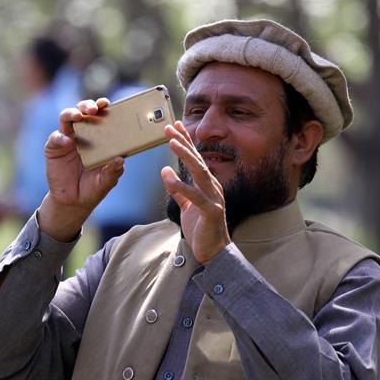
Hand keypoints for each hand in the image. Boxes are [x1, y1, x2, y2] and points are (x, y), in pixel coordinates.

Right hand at [39, 98, 123, 239]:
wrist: (73, 202)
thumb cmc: (93, 187)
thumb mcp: (106, 181)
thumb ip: (113, 171)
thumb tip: (120, 159)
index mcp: (98, 136)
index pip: (100, 116)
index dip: (102, 107)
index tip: (107, 103)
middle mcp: (82, 133)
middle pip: (82, 111)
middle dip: (87, 105)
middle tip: (93, 109)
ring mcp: (67, 139)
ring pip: (66, 118)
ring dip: (72, 113)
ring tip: (78, 116)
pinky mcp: (53, 148)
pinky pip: (55, 138)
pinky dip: (60, 137)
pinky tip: (67, 141)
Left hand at [161, 121, 230, 264]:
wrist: (214, 253)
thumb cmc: (201, 228)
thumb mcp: (186, 206)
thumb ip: (177, 190)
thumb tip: (165, 170)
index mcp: (207, 184)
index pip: (195, 158)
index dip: (185, 141)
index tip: (175, 126)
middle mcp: (212, 187)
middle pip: (197, 160)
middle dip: (184, 142)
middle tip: (170, 127)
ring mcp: (214, 198)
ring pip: (199, 172)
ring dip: (186, 155)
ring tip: (172, 141)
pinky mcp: (212, 212)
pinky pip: (196, 197)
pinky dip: (182, 186)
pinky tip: (169, 176)